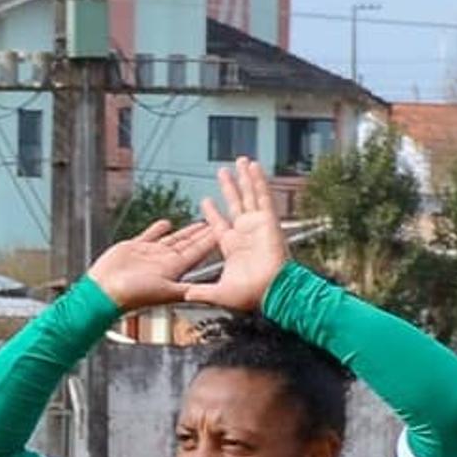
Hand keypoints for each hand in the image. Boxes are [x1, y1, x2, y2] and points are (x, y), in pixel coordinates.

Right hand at [86, 219, 214, 311]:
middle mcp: (164, 263)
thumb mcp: (165, 291)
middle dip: (203, 235)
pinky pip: (150, 235)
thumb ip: (187, 289)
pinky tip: (167, 222)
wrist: (104, 291)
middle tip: (217, 223)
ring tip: (200, 222)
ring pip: (173, 239)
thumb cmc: (132, 295)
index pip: (197, 253)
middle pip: (188, 245)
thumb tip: (210, 293)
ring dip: (187, 231)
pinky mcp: (135, 248)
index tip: (222, 232)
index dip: (209, 242)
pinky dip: (159, 229)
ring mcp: (150, 255)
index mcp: (173, 271)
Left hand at [183, 157, 287, 310]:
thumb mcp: (218, 293)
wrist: (271, 292)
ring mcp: (257, 224)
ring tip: (241, 161)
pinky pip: (263, 196)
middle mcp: (245, 233)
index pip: (219, 224)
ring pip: (249, 195)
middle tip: (223, 172)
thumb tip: (185, 296)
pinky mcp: (268, 221)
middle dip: (229, 187)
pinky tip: (255, 167)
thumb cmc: (250, 295)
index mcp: (232, 247)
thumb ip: (201, 292)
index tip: (205, 200)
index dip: (212, 213)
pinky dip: (259, 181)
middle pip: (234, 203)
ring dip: (244, 178)